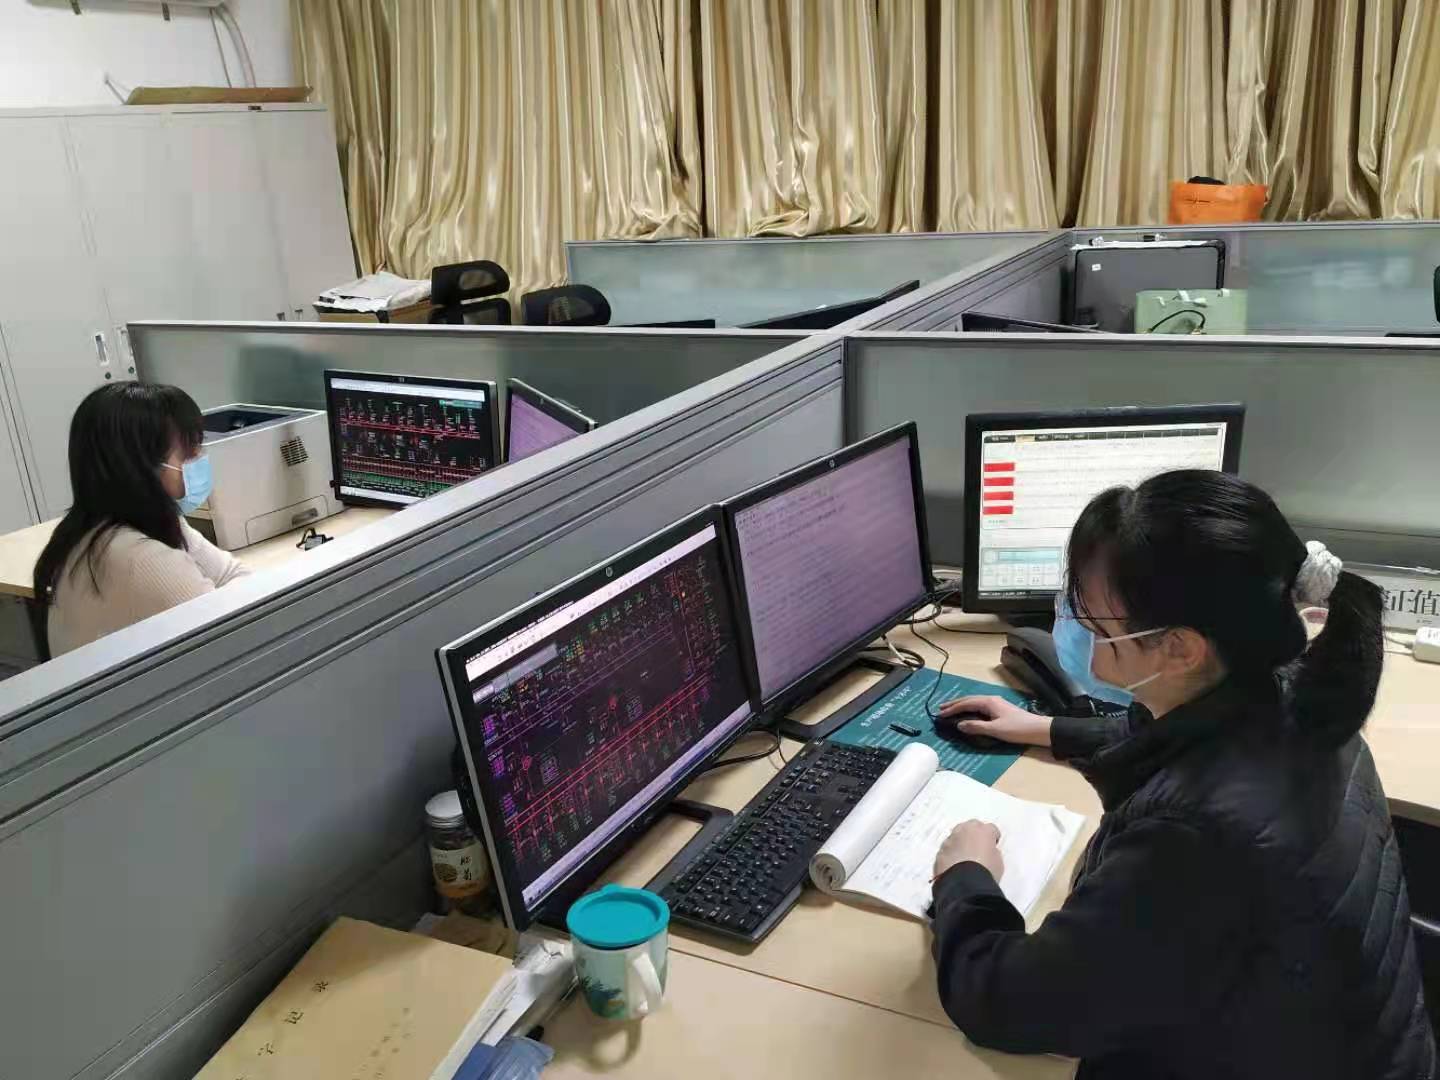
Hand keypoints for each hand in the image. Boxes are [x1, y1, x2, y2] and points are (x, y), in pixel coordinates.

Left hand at [934, 820, 1003, 881]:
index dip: (992, 837)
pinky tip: (955, 864)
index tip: (993, 844)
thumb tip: (987, 852)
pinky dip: (951, 854)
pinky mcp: (940, 851)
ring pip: (956, 836)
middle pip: (971, 826)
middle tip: (979, 847)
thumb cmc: (985, 871)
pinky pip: (947, 849)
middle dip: (975, 834)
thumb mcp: (998, 862)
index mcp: (982, 830)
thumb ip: (992, 851)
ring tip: (965, 857)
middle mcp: (964, 830)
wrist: (964, 884)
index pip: (990, 828)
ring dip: (961, 842)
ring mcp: (950, 840)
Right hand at [938, 696, 1052, 746]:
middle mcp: (990, 699)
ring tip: (951, 710)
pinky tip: (968, 712)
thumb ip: (976, 727)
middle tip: (941, 709)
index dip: (952, 709)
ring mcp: (996, 703)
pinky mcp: (999, 709)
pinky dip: (969, 708)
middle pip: (968, 700)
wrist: (1037, 729)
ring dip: (961, 705)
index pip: (965, 704)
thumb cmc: (1016, 729)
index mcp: (988, 702)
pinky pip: (979, 706)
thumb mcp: (995, 730)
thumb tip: (959, 725)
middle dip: (954, 704)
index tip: (940, 714)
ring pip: (974, 702)